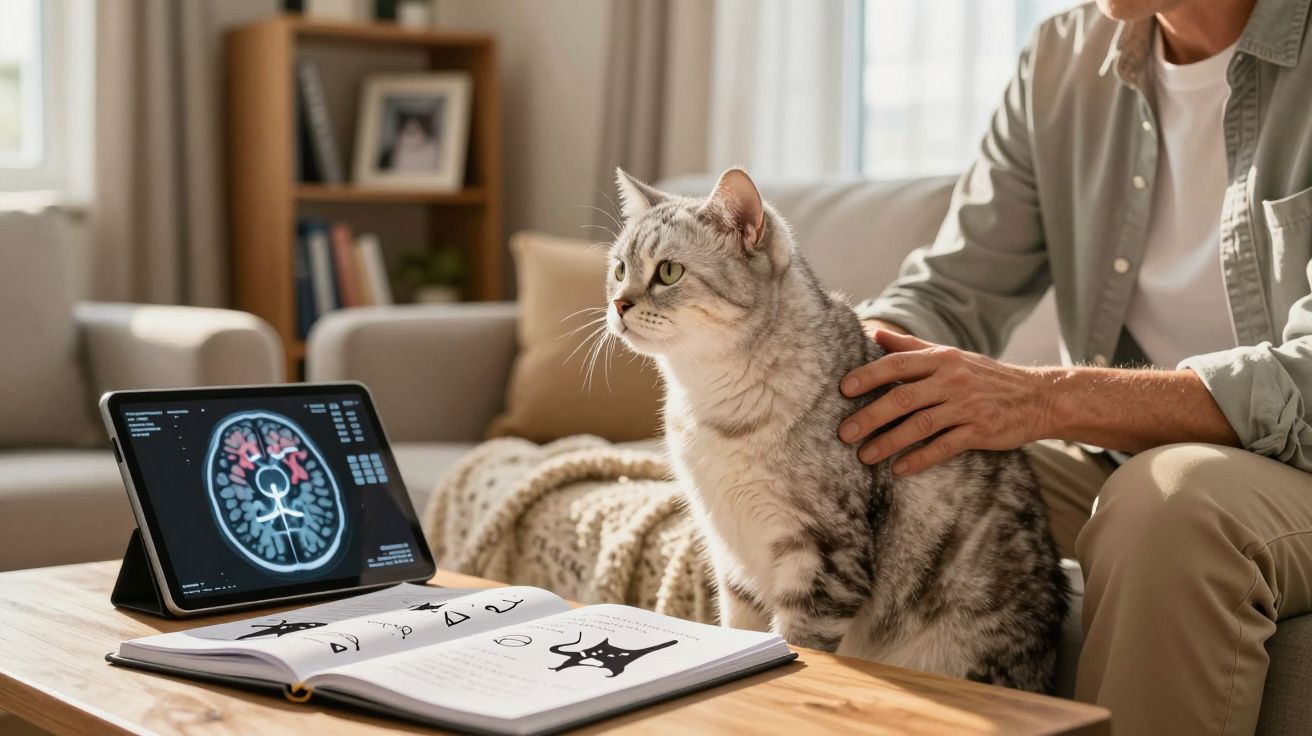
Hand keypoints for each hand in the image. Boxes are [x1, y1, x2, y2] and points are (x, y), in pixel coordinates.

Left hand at [838, 330, 1052, 474]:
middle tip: (844, 432)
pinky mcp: (980, 431)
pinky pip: (944, 446)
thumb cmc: (985, 376)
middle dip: (871, 415)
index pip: (898, 364)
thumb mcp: (951, 355)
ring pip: (920, 425)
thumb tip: (873, 333)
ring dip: (889, 442)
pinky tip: (899, 469)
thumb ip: (911, 347)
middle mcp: (952, 380)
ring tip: (865, 456)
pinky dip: (920, 458)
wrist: (1038, 397)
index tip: (844, 389)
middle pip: (904, 397)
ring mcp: (967, 406)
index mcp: (942, 359)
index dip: (869, 375)